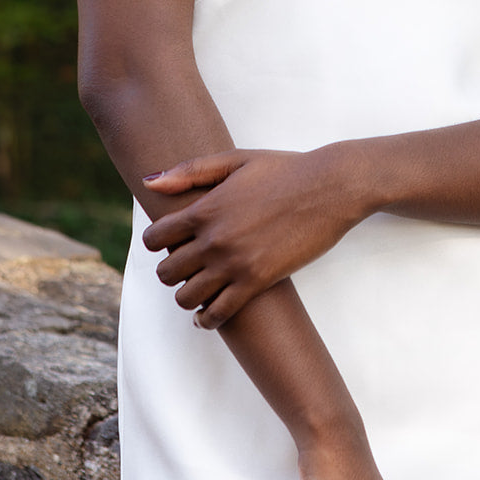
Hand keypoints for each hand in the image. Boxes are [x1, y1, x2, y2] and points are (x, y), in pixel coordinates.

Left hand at [141, 146, 365, 326]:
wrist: (330, 188)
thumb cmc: (285, 169)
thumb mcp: (235, 160)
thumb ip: (190, 171)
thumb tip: (150, 181)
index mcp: (204, 209)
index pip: (154, 237)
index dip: (155, 241)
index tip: (166, 242)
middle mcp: (213, 239)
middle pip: (166, 271)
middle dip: (170, 270)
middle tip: (184, 267)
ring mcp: (234, 263)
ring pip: (186, 296)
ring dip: (186, 296)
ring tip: (197, 290)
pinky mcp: (257, 281)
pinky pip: (218, 313)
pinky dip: (207, 319)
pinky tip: (208, 315)